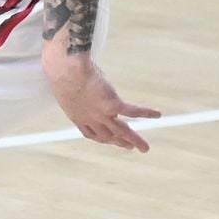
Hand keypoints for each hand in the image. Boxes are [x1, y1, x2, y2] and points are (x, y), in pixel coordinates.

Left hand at [43, 46, 160, 151]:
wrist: (65, 70)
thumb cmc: (61, 71)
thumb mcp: (63, 84)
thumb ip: (71, 88)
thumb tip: (72, 78)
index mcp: (76, 115)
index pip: (89, 132)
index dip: (100, 137)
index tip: (108, 140)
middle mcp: (89, 118)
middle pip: (106, 136)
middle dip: (118, 142)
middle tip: (129, 147)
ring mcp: (101, 114)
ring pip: (121, 131)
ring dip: (133, 140)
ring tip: (144, 148)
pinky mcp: (112, 104)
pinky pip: (133, 111)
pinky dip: (146, 113)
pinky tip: (157, 114)